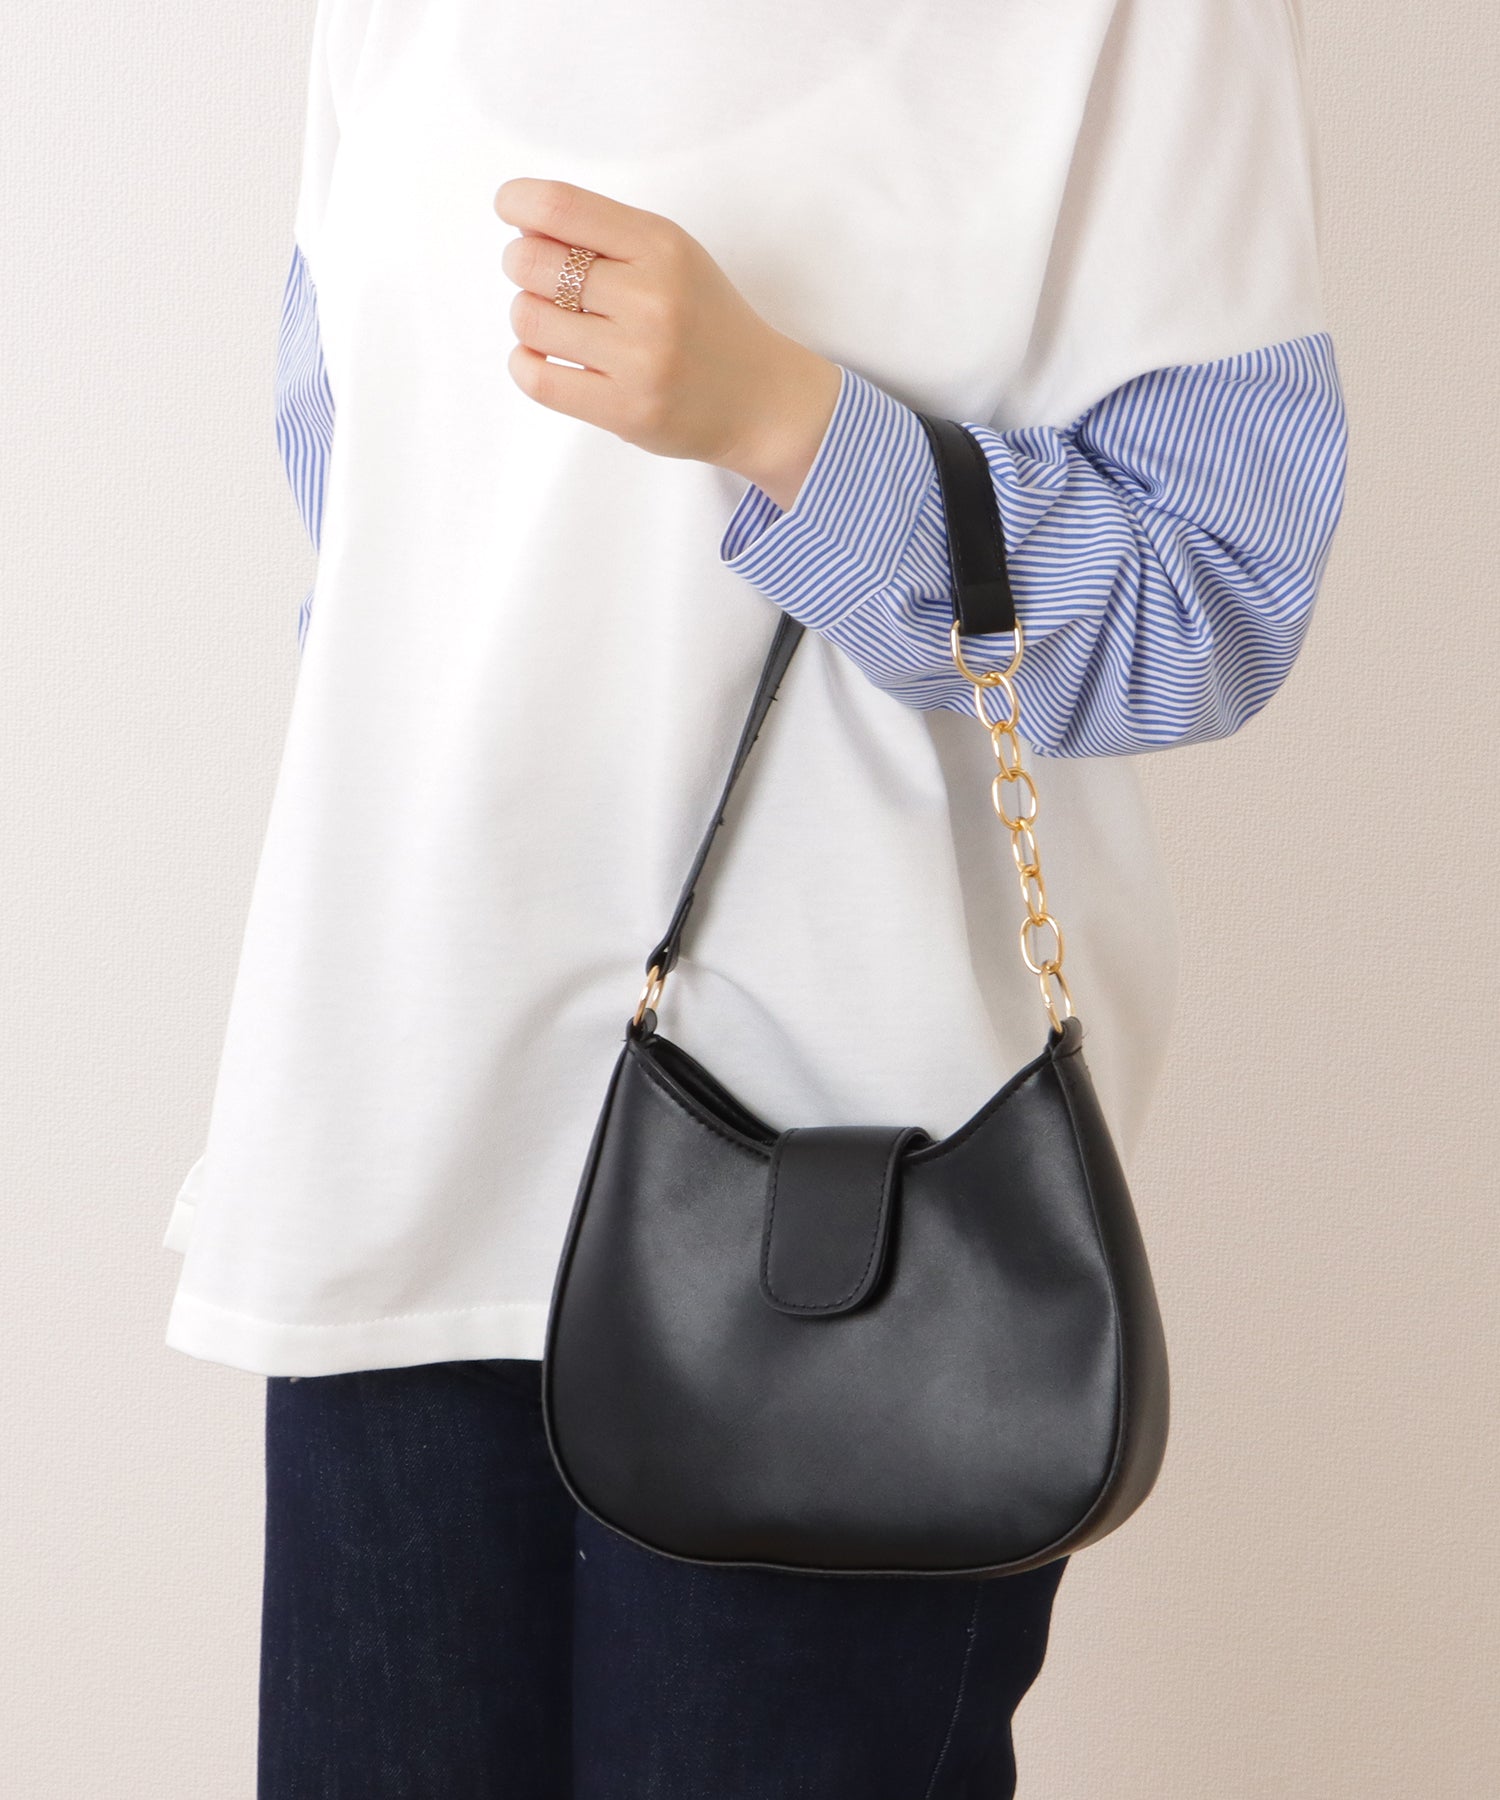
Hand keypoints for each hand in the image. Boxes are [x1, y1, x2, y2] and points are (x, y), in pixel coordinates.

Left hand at [494, 178, 841, 510]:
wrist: (760, 399)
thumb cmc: (704, 320)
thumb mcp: (672, 256)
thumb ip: (606, 236)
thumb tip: (522, 223)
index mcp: (661, 245)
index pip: (560, 207)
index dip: (516, 201)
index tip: (509, 208)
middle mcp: (650, 298)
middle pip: (531, 262)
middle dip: (522, 264)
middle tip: (539, 278)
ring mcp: (638, 359)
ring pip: (528, 319)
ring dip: (526, 317)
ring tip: (553, 323)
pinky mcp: (625, 410)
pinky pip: (537, 379)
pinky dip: (524, 362)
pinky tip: (542, 357)